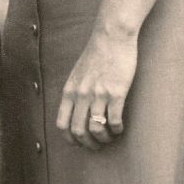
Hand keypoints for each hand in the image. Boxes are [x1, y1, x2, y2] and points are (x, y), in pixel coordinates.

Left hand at [56, 27, 137, 149]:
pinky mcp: (116, 93)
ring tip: (110, 137)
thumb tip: (76, 110)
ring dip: (104, 139)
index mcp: (69, 91)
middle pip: (79, 131)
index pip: (62, 124)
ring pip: (97, 129)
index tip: (79, 143)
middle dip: (88, 144)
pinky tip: (120, 128)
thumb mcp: (77, 73)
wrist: (111, 37)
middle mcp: (81, 95)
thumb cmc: (96, 54)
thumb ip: (75, 91)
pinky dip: (117, 129)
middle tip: (97, 146)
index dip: (70, 139)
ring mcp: (98, 94)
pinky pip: (114, 120)